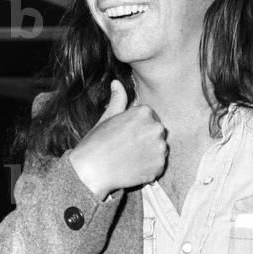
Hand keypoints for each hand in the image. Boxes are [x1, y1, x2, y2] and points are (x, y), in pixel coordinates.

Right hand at [69, 79, 168, 198]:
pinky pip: (158, 167)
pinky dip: (149, 169)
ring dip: (149, 155)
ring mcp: (160, 149)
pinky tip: (133, 169)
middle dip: (146, 140)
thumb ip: (118, 100)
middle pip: (156, 133)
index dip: (136, 128)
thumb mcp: (107, 117)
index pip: (148, 118)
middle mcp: (156, 128)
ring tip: (129, 159)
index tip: (125, 136)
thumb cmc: (97, 142)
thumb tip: (117, 83)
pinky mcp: (159, 167)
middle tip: (127, 149)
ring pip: (159, 150)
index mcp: (145, 112)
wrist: (92, 170)